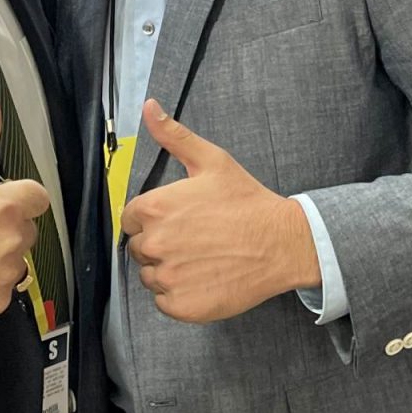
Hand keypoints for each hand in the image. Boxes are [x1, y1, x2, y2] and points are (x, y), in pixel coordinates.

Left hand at [119, 101, 320, 324]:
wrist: (281, 243)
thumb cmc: (246, 202)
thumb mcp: (211, 161)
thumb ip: (173, 135)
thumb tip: (148, 107)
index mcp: (154, 208)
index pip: (130, 220)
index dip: (153, 219)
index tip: (178, 220)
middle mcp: (154, 244)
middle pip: (139, 249)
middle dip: (160, 244)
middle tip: (194, 239)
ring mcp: (167, 277)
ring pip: (151, 276)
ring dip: (168, 270)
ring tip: (201, 258)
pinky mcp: (182, 305)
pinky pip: (165, 302)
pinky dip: (180, 295)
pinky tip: (204, 279)